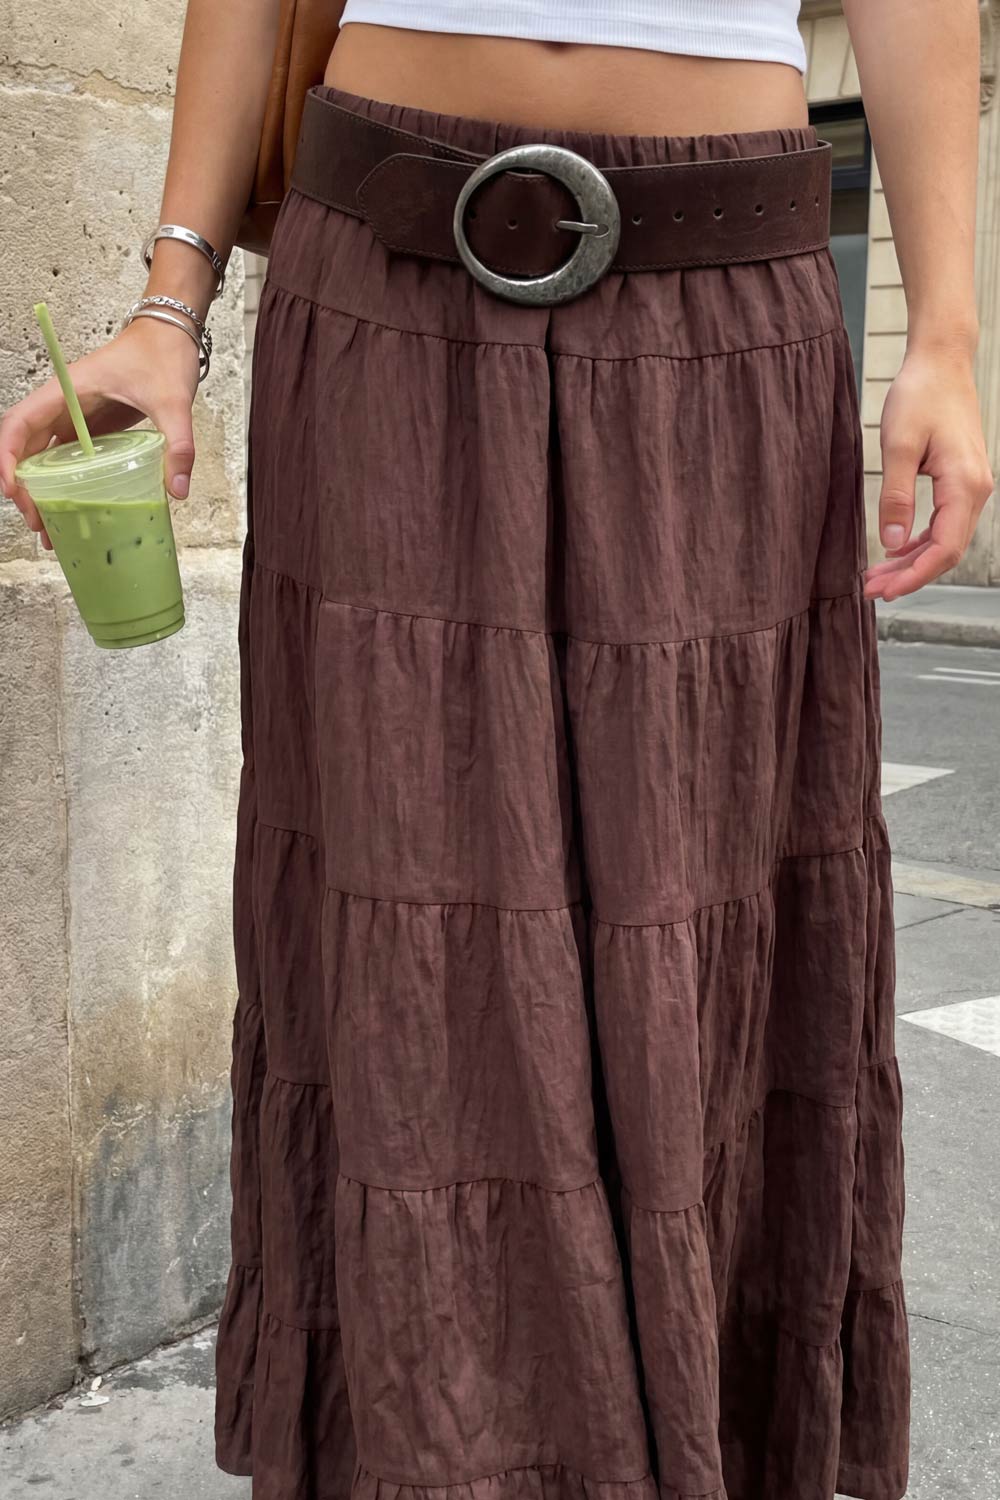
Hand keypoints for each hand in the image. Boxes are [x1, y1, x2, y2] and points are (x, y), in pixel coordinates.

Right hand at [0, 317, 200, 550]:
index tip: (14, 489)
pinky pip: (66, 458)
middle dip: (23, 486)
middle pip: (26, 446)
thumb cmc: (162, 355)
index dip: (8, 455)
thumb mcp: (173, 401)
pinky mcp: (90, 427)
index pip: (20, 421)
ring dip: (40, 490)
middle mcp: (63, 404)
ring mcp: (74, 416)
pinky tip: (71, 511)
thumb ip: (178, 444)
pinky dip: (62, 484)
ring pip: (43, 456)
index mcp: (68, 390)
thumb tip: (177, 491)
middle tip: (37, 524)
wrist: (170, 334)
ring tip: (49, 529)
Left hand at [864, 342, 993, 601]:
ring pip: (944, 539)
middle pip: (946, 551)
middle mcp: (975, 490)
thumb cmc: (920, 395)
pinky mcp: (960, 480)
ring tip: (876, 576)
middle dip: (909, 575)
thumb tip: (891, 542)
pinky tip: (894, 549)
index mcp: (964, 485)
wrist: (941, 361)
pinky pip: (943, 522)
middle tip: (870, 590)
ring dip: (911, 560)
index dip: (914, 576)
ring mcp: (970, 485)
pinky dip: (918, 541)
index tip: (883, 592)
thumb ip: (896, 496)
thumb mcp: (899, 446)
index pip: (944, 549)